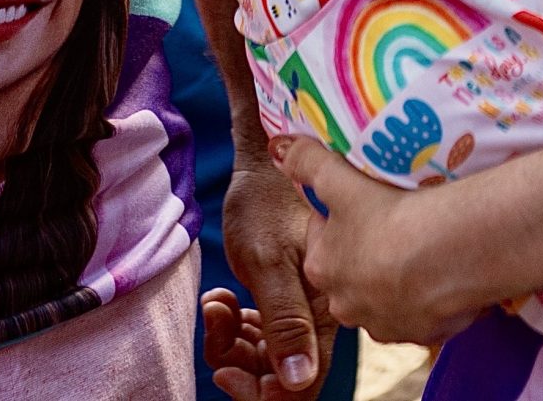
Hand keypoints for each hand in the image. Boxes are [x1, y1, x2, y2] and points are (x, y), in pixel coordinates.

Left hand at [209, 153, 332, 399]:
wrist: (264, 165)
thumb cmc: (266, 203)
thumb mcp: (269, 263)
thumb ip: (286, 321)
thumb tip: (298, 381)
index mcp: (326, 313)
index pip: (301, 384)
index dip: (263, 392)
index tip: (227, 369)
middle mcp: (320, 319)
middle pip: (281, 378)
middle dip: (241, 362)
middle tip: (216, 322)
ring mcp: (301, 312)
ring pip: (265, 360)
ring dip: (231, 341)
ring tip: (216, 301)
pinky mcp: (284, 303)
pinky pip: (257, 337)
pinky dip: (232, 326)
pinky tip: (221, 297)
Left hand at [274, 133, 484, 346]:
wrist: (450, 255)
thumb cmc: (390, 216)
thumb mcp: (341, 181)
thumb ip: (308, 163)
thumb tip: (278, 147)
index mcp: (322, 267)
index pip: (324, 238)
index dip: (344, 217)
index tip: (368, 201)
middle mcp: (345, 303)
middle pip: (353, 271)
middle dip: (370, 252)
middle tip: (398, 222)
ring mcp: (383, 322)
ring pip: (386, 295)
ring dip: (399, 277)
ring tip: (424, 245)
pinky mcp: (419, 333)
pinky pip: (420, 311)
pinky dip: (429, 295)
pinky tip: (445, 269)